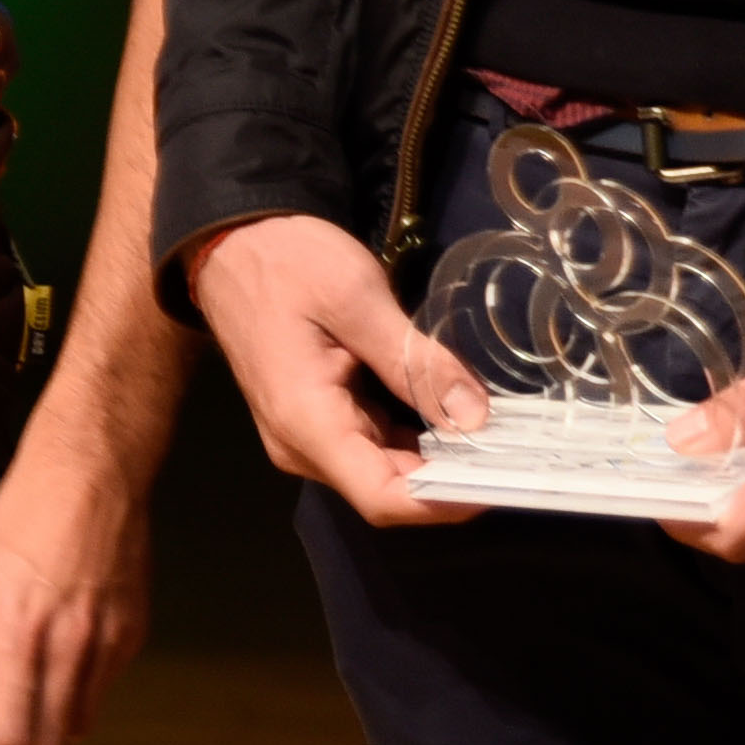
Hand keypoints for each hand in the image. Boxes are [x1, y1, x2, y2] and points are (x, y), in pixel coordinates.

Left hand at [0, 435, 154, 744]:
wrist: (89, 474)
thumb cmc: (17, 525)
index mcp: (14, 636)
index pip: (6, 742)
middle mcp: (65, 646)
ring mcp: (106, 642)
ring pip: (77, 727)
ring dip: (47, 722)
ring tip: (29, 681)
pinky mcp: (133, 634)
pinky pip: (101, 690)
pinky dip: (77, 688)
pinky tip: (63, 646)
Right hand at [183, 214, 480, 528]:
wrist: (232, 243)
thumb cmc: (288, 262)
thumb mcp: (357, 297)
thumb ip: (415, 360)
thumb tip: (476, 417)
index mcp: (307, 423)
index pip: (381, 496)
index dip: (443, 501)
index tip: (498, 480)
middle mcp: (303, 446)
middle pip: (385, 488)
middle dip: (450, 476)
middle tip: (513, 448)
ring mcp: (306, 435)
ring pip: (382, 468)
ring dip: (435, 456)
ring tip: (494, 430)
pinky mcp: (316, 418)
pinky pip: (371, 443)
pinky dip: (413, 435)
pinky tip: (450, 410)